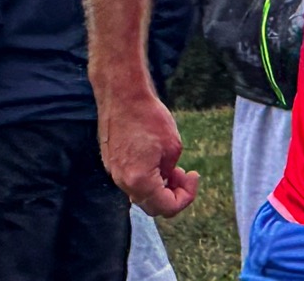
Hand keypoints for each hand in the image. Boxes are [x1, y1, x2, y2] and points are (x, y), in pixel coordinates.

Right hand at [98, 89, 199, 217]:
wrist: (123, 95)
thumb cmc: (148, 117)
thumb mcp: (173, 147)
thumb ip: (171, 173)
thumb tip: (167, 182)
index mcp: (139, 181)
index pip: (166, 207)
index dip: (186, 197)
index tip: (193, 176)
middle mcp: (122, 181)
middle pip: (152, 206)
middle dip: (172, 195)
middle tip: (184, 175)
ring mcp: (114, 173)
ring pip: (141, 194)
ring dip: (159, 187)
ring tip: (172, 166)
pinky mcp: (110, 163)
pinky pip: (131, 180)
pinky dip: (146, 178)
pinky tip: (156, 159)